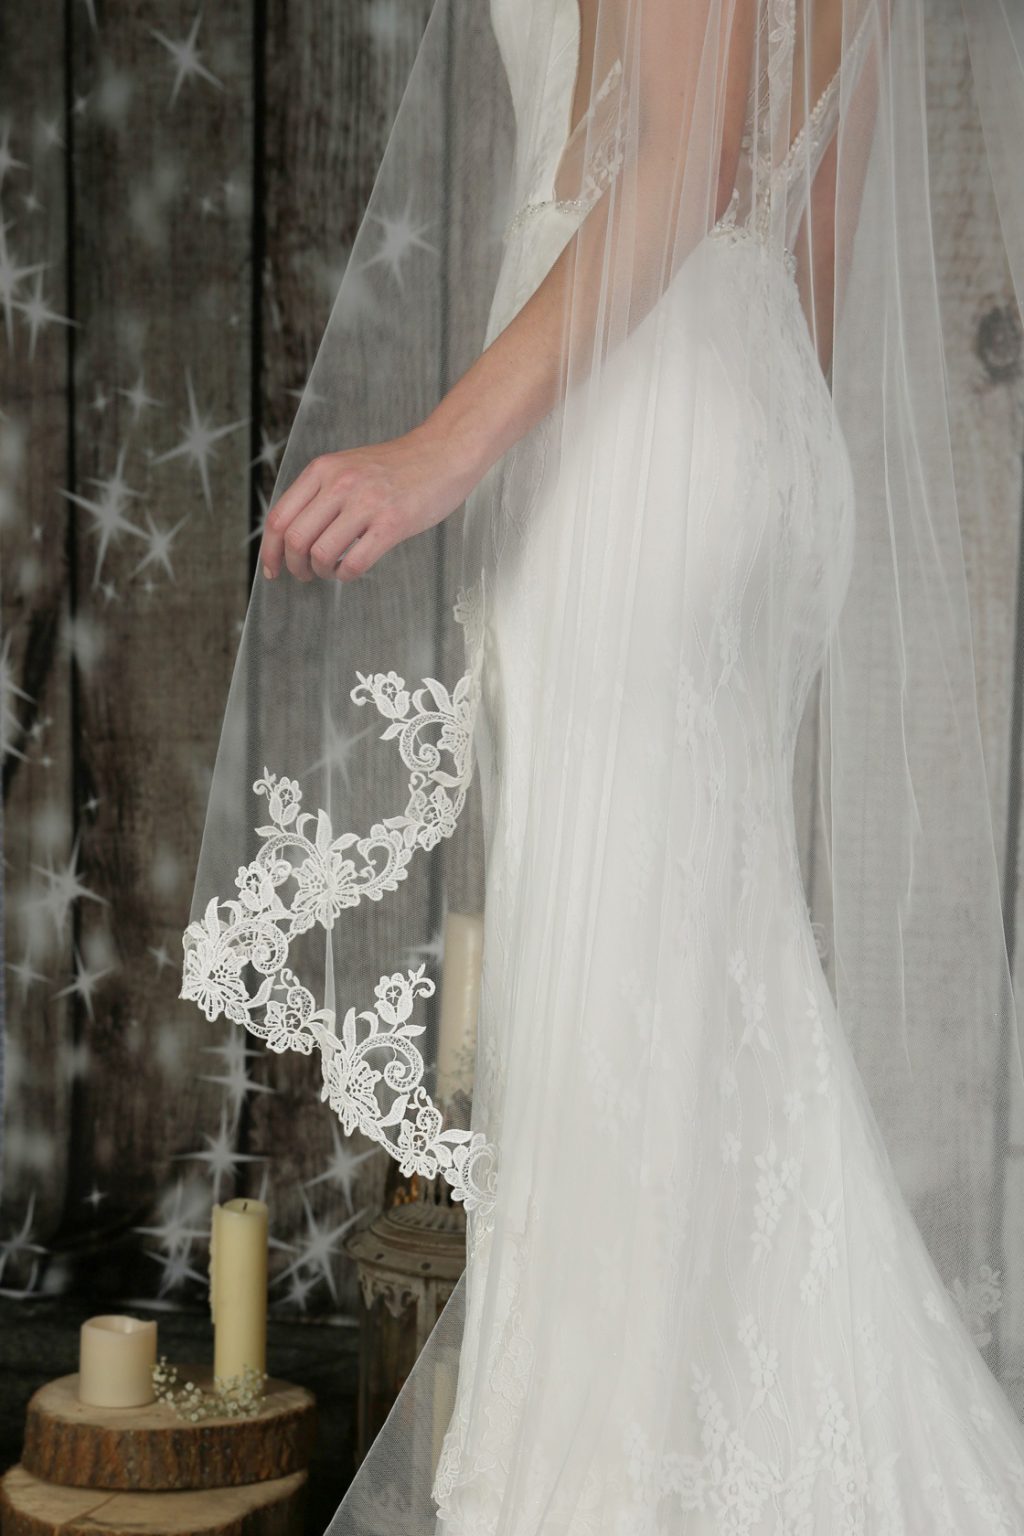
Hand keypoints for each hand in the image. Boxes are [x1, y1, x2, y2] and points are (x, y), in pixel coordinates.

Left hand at [259, 426, 477, 582]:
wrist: (442, 454)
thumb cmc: (397, 467)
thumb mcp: (347, 467)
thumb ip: (320, 492)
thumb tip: (292, 534)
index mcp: (323, 470)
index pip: (279, 517)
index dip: (270, 550)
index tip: (272, 568)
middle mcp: (339, 484)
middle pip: (295, 539)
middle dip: (294, 566)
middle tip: (304, 575)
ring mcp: (366, 504)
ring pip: (320, 554)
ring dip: (320, 572)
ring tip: (330, 571)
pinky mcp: (391, 524)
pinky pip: (354, 563)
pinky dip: (346, 575)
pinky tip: (352, 570)